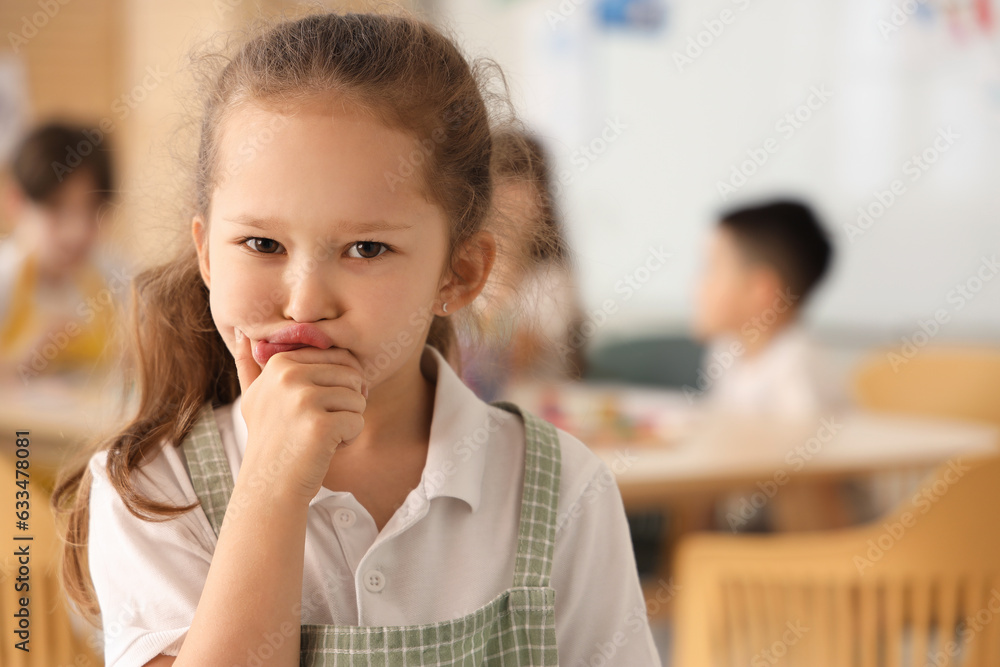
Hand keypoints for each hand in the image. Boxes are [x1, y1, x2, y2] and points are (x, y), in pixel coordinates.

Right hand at [230, 327, 367, 505]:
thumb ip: (250, 365)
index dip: (338, 386)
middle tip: (317, 424)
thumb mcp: (254, 398)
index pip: (340, 358)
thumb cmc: (269, 440)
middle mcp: (289, 375)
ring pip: (359, 399)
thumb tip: (243, 333)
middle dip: (346, 403)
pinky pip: (358, 422)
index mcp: (280, 362)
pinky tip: (324, 449)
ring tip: (318, 436)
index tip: (313, 406)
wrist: (269, 486)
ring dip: (347, 422)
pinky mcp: (319, 425)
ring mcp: (303, 399)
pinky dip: (348, 439)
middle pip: (352, 377)